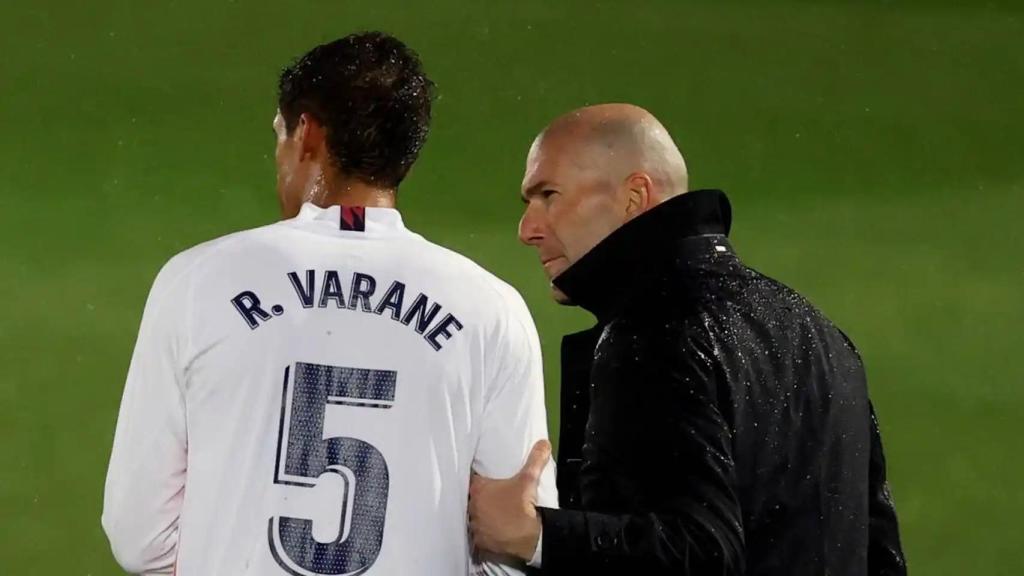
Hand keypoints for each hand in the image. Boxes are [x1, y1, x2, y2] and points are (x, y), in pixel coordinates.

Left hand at [468, 440, 550, 560]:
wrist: (524, 541)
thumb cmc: (521, 508)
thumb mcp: (529, 480)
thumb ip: (535, 459)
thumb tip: (544, 442)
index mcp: (478, 489)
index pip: (472, 477)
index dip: (478, 475)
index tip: (485, 474)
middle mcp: (471, 506)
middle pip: (471, 496)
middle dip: (479, 495)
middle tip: (491, 492)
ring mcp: (474, 524)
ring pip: (474, 514)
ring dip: (480, 512)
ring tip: (492, 510)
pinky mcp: (478, 540)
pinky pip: (478, 532)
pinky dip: (484, 530)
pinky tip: (493, 527)